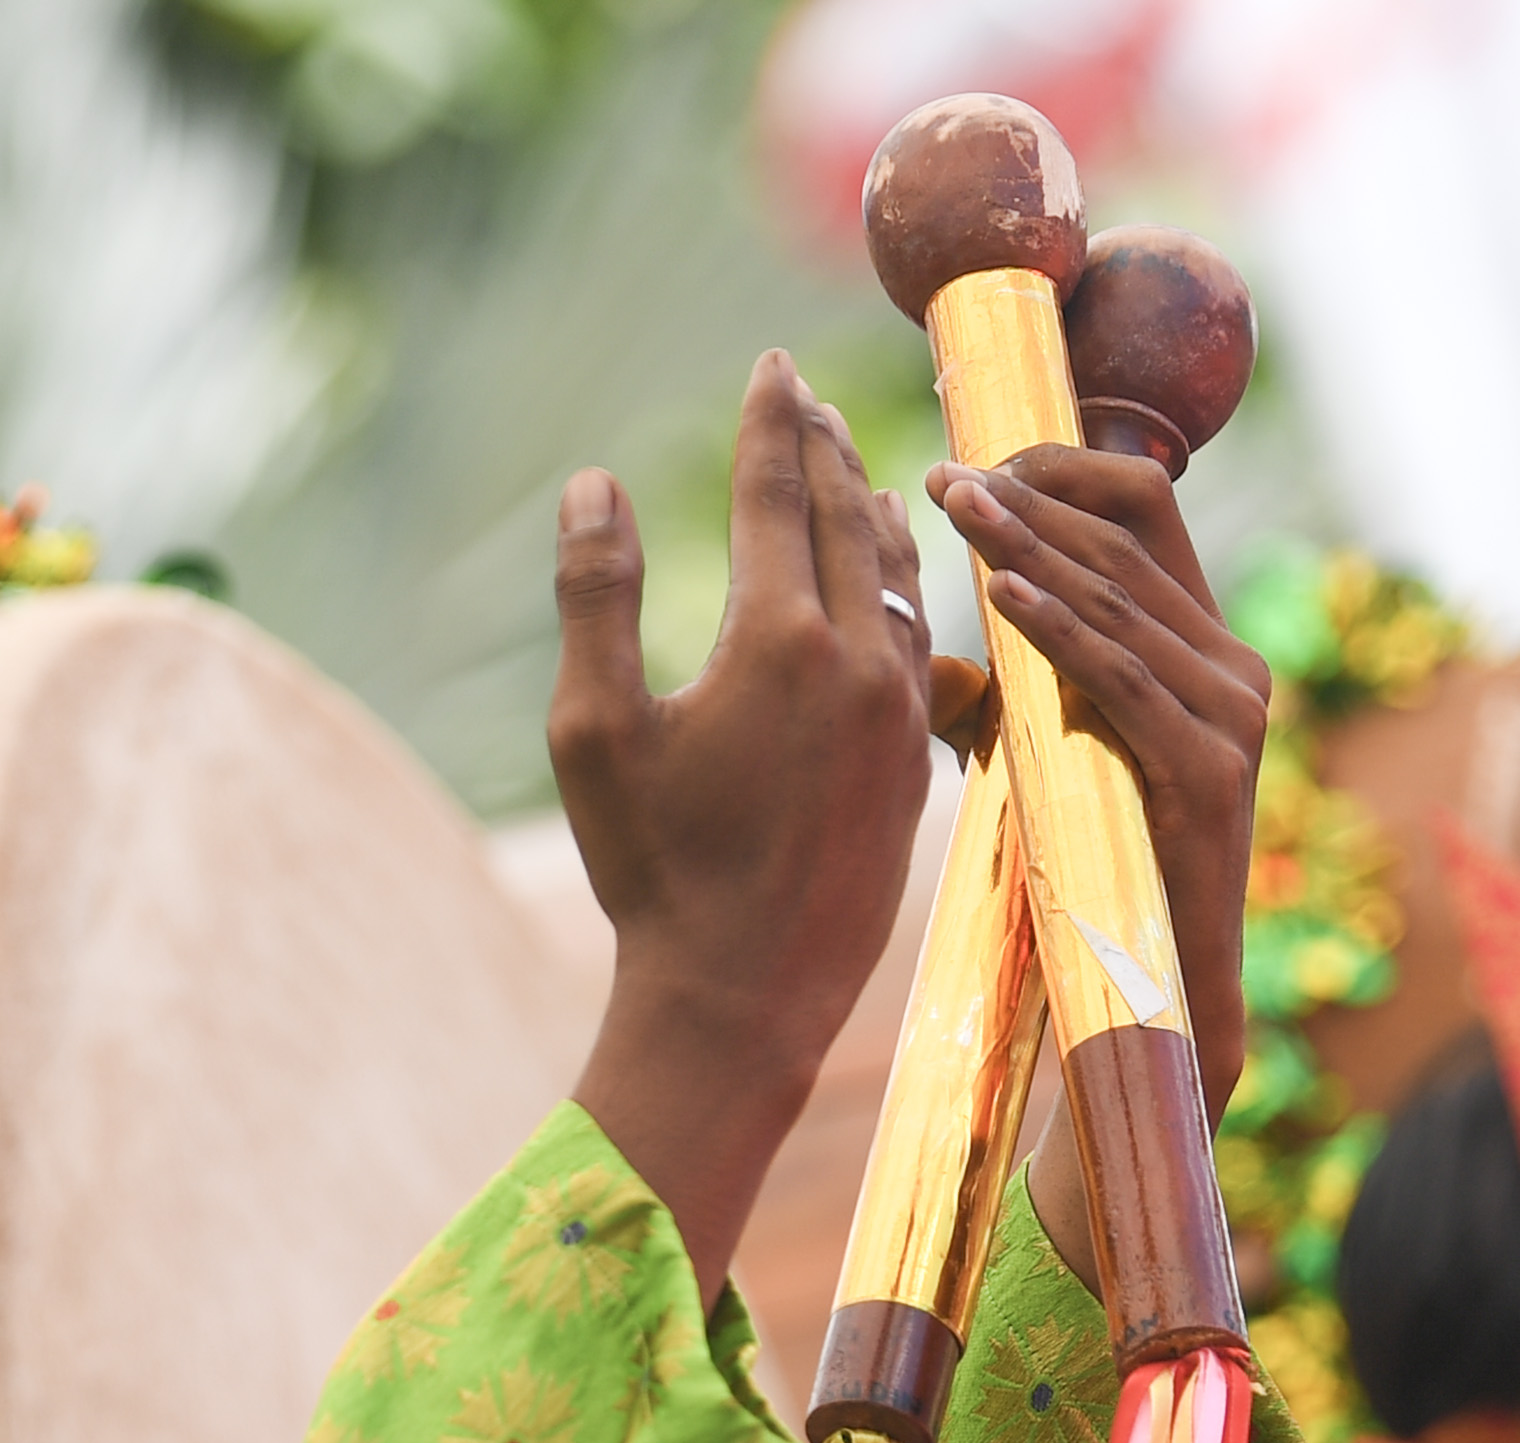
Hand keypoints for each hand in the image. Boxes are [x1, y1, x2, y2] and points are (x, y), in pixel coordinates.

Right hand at [551, 353, 938, 1300]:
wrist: (742, 1000)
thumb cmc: (652, 874)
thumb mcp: (592, 734)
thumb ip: (593, 598)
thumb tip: (594, 484)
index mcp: (778, 637)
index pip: (777, 493)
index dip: (771, 422)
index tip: (772, 367)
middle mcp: (859, 660)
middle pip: (849, 519)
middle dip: (825, 450)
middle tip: (807, 398)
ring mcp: (902, 712)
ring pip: (902, 579)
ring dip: (876, 513)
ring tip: (859, 471)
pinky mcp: (920, 762)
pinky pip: (927, 644)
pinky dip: (909, 591)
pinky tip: (898, 583)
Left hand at [932, 444, 1270, 1115]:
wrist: (1157, 996)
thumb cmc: (1093, 877)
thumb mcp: (1058, 752)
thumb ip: (1031, 685)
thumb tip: (948, 638)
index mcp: (1209, 652)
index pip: (1146, 514)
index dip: (1061, 475)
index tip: (972, 466)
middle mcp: (1236, 670)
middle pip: (1127, 543)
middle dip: (1028, 501)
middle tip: (943, 474)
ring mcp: (1233, 718)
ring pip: (1119, 600)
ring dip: (1028, 547)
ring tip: (957, 508)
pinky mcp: (1209, 772)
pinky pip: (1120, 680)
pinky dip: (1056, 632)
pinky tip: (997, 597)